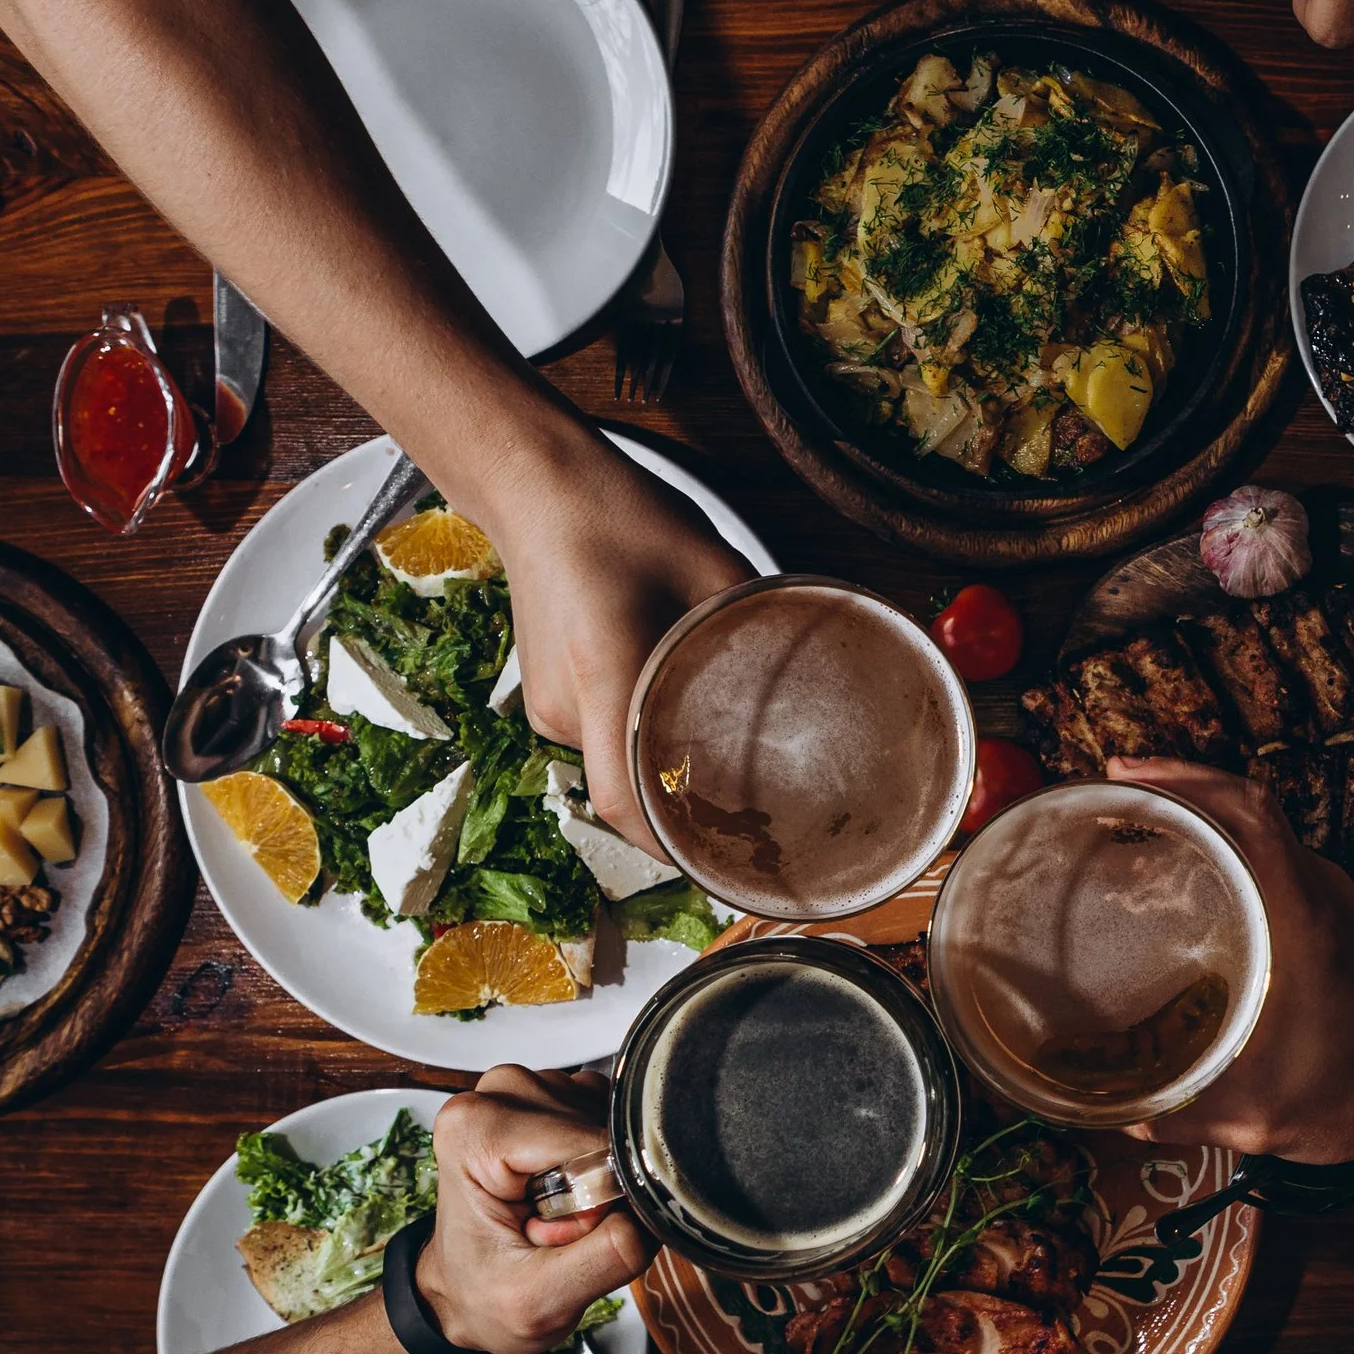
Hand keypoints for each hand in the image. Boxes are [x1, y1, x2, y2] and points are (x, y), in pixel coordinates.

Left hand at [413, 1066, 652, 1353]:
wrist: (465, 1297)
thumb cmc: (485, 1296)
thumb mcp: (542, 1301)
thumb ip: (608, 1254)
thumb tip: (653, 1210)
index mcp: (474, 1130)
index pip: (587, 1141)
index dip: (598, 1196)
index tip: (565, 1235)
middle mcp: (495, 1096)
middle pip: (597, 1125)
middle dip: (600, 1186)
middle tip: (558, 1231)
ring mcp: (523, 1092)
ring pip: (609, 1119)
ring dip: (603, 1173)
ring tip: (560, 1213)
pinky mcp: (551, 1099)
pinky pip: (608, 1117)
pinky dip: (605, 1159)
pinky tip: (572, 1189)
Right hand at [468, 423, 752, 854]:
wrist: (534, 488)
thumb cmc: (617, 516)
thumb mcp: (710, 561)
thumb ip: (756, 617)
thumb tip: (819, 653)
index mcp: (605, 673)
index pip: (625, 798)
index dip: (670, 848)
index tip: (722, 865)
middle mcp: (565, 705)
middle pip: (623, 796)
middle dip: (681, 820)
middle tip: (749, 826)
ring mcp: (546, 707)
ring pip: (612, 768)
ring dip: (661, 774)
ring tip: (721, 766)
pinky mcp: (545, 698)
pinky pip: (598, 742)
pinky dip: (637, 744)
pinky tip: (674, 719)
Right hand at [1105, 757, 1353, 1164]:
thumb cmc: (1352, 1099)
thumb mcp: (1261, 1118)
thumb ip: (1189, 1119)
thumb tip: (1123, 1120)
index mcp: (1306, 917)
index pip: (1250, 812)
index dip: (1187, 779)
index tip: (1128, 773)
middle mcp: (1322, 893)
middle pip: (1251, 804)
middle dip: (1182, 784)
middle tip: (1116, 789)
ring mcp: (1332, 899)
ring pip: (1265, 825)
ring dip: (1208, 808)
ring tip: (1142, 816)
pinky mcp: (1334, 915)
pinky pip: (1276, 852)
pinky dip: (1231, 840)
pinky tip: (1190, 865)